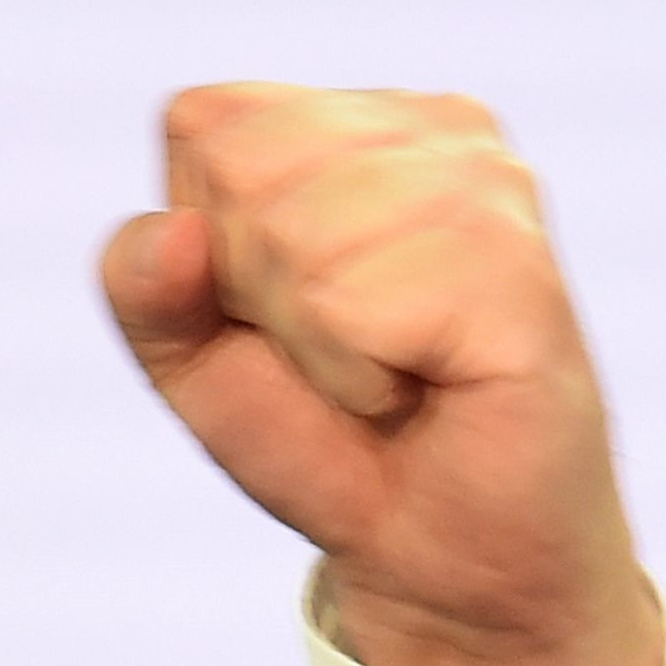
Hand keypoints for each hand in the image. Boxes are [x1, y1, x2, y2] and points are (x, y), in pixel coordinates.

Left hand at [103, 85, 662, 665]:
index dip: (205, 242)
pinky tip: (421, 385)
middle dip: (257, 290)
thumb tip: (172, 233)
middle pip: (242, 173)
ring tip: (382, 370)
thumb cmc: (316, 428)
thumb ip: (140, 283)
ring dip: (314, 340)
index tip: (279, 307)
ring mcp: (493, 191)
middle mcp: (436, 129)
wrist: (432, 548)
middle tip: (338, 348)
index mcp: (352, 117)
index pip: (204, 123)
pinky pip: (356, 306)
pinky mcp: (525, 273)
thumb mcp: (187, 353)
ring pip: (296, 237)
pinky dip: (358, 374)